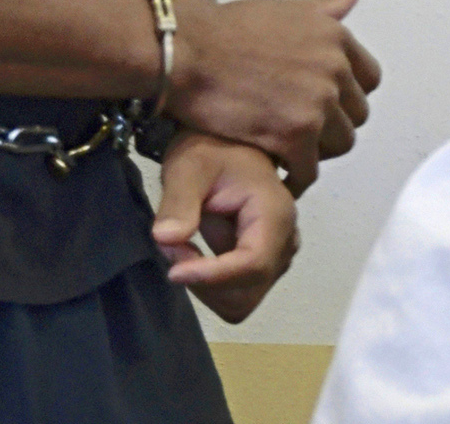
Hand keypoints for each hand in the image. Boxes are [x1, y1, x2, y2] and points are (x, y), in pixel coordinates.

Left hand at [153, 132, 297, 323]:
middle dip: (205, 282)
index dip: (214, 276)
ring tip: (181, 247)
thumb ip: (179, 202)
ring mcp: (275, 258)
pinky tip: (191, 255)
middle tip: (173, 248)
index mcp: (274, 215)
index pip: (253, 264)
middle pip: (247, 293)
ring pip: (241, 302)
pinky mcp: (260, 266)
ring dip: (204, 286)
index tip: (174, 272)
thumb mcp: (188, 166)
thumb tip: (166, 239)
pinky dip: (209, 286)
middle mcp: (284, 243)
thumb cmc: (209, 150)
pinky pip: (235, 295)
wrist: (225, 148)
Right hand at [163, 0, 380, 191]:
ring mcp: (318, 103)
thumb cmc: (222, 30)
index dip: (346, 93)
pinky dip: (295, 175)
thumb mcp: (278, 9)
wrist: (183, 52)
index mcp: (334, 37)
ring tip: (288, 146)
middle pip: (356, 115)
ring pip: (340, 144)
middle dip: (332, 122)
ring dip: (316, 149)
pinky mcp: (296, 135)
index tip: (325, 101)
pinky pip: (309, 169)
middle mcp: (334, 68)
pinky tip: (277, 170)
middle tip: (299, 125)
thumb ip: (322, 9)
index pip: (369, 79)